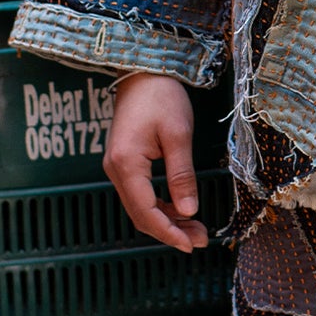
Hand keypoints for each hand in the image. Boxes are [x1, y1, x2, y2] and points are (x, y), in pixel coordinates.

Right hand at [105, 72, 207, 251]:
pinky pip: (140, 194)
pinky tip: (180, 209)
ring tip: (196, 228)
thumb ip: (181, 175)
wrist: (143, 70)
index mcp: (126, 164)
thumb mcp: (178, 135)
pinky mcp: (124, 162)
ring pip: (140, 206)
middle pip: (140, 214)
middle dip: (170, 230)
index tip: (191, 245)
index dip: (169, 232)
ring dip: (166, 220)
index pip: (146, 211)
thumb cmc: (161, 96)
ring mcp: (117, 166)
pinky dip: (159, 206)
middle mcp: (116, 169)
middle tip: (200, 239)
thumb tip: (189, 210)